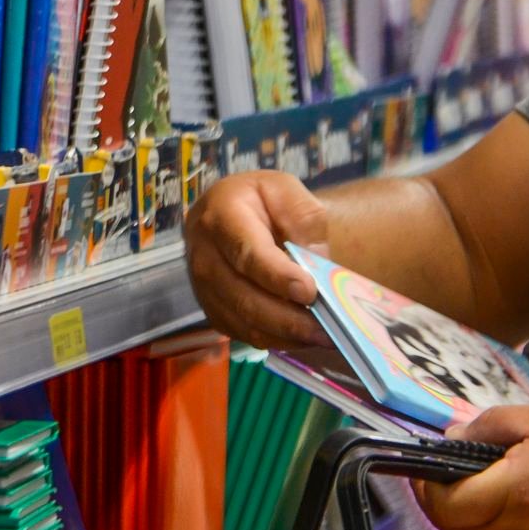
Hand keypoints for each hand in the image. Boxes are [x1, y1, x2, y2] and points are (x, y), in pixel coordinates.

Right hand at [183, 171, 333, 349]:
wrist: (234, 211)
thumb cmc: (262, 200)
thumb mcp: (287, 190)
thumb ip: (305, 220)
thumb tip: (314, 262)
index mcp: (220, 215)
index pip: (247, 253)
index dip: (277, 276)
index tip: (309, 292)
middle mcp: (203, 254)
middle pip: (244, 297)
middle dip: (287, 318)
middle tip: (325, 328)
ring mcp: (203, 286)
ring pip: (243, 322)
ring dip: (284, 335)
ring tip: (321, 337)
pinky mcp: (212, 309)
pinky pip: (242, 333)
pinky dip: (274, 339)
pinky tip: (302, 337)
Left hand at [416, 405, 528, 529]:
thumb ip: (492, 426)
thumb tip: (453, 436)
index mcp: (514, 492)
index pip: (444, 505)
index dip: (427, 484)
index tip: (429, 465)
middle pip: (452, 529)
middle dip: (440, 500)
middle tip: (450, 473)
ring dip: (464, 515)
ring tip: (480, 485)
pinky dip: (490, 526)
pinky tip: (507, 502)